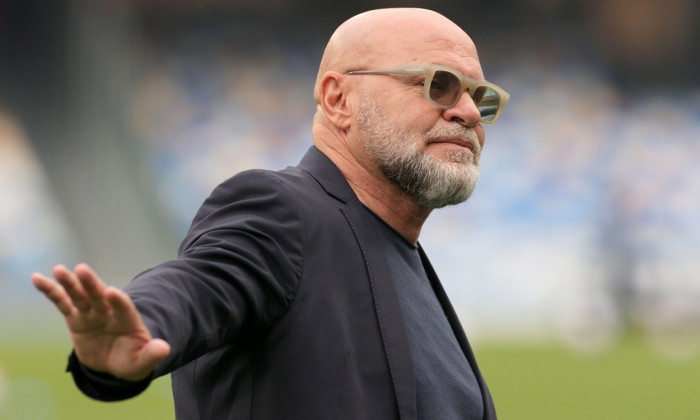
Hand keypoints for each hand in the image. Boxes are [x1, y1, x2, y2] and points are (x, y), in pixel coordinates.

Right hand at [31, 263, 169, 381]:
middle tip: (82, 269)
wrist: (116, 361)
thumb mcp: (143, 361)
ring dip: (70, 283)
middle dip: (92, 283)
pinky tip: (37, 278)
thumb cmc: (132, 360)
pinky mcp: (75, 317)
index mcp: (128, 320)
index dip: (119, 300)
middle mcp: (109, 312)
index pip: (124, 308)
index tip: (111, 292)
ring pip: (80, 295)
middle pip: (99, 295)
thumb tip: (165, 350)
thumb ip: (152, 354)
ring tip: (59, 269)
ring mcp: (91, 313)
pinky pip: (61, 302)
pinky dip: (50, 290)